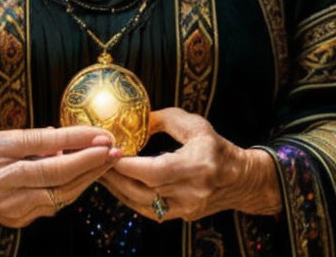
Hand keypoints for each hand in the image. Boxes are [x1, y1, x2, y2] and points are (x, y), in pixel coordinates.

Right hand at [0, 126, 121, 227]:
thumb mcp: (2, 138)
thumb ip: (35, 139)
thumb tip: (69, 140)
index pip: (43, 143)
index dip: (75, 139)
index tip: (101, 133)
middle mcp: (2, 180)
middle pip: (54, 173)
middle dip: (88, 161)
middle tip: (112, 149)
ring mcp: (9, 205)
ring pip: (58, 193)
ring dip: (87, 177)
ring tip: (108, 161)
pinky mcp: (17, 221)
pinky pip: (53, 205)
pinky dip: (72, 190)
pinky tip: (87, 177)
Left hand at [100, 108, 281, 221]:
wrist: (241, 180)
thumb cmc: (217, 147)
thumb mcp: (195, 125)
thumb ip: (166, 119)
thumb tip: (138, 118)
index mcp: (198, 166)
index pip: (156, 171)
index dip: (129, 165)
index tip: (108, 152)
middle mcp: (192, 191)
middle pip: (145, 191)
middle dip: (115, 177)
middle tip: (94, 162)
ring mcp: (186, 208)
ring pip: (143, 205)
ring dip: (118, 190)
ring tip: (99, 172)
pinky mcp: (182, 216)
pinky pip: (149, 211)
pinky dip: (130, 199)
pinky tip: (117, 186)